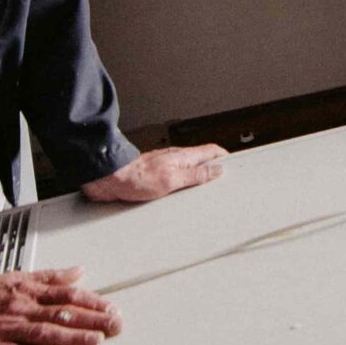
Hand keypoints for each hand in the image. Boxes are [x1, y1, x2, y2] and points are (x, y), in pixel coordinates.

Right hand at [0, 267, 119, 344]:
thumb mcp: (14, 278)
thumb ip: (48, 277)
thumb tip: (78, 272)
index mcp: (26, 292)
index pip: (66, 295)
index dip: (91, 302)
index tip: (111, 308)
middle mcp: (19, 309)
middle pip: (61, 314)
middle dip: (91, 319)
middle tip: (115, 325)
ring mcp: (4, 328)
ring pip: (43, 332)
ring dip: (71, 337)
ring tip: (94, 340)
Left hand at [80, 143, 227, 202]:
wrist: (109, 179)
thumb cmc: (135, 177)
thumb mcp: (172, 179)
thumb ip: (195, 176)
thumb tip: (216, 170)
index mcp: (183, 157)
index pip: (211, 151)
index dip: (224, 156)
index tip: (235, 163)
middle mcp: (175, 160)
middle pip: (201, 161)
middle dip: (214, 168)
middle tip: (225, 177)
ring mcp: (165, 167)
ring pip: (189, 170)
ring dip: (199, 177)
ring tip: (208, 187)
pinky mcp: (154, 177)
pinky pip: (176, 179)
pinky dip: (184, 184)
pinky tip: (183, 193)